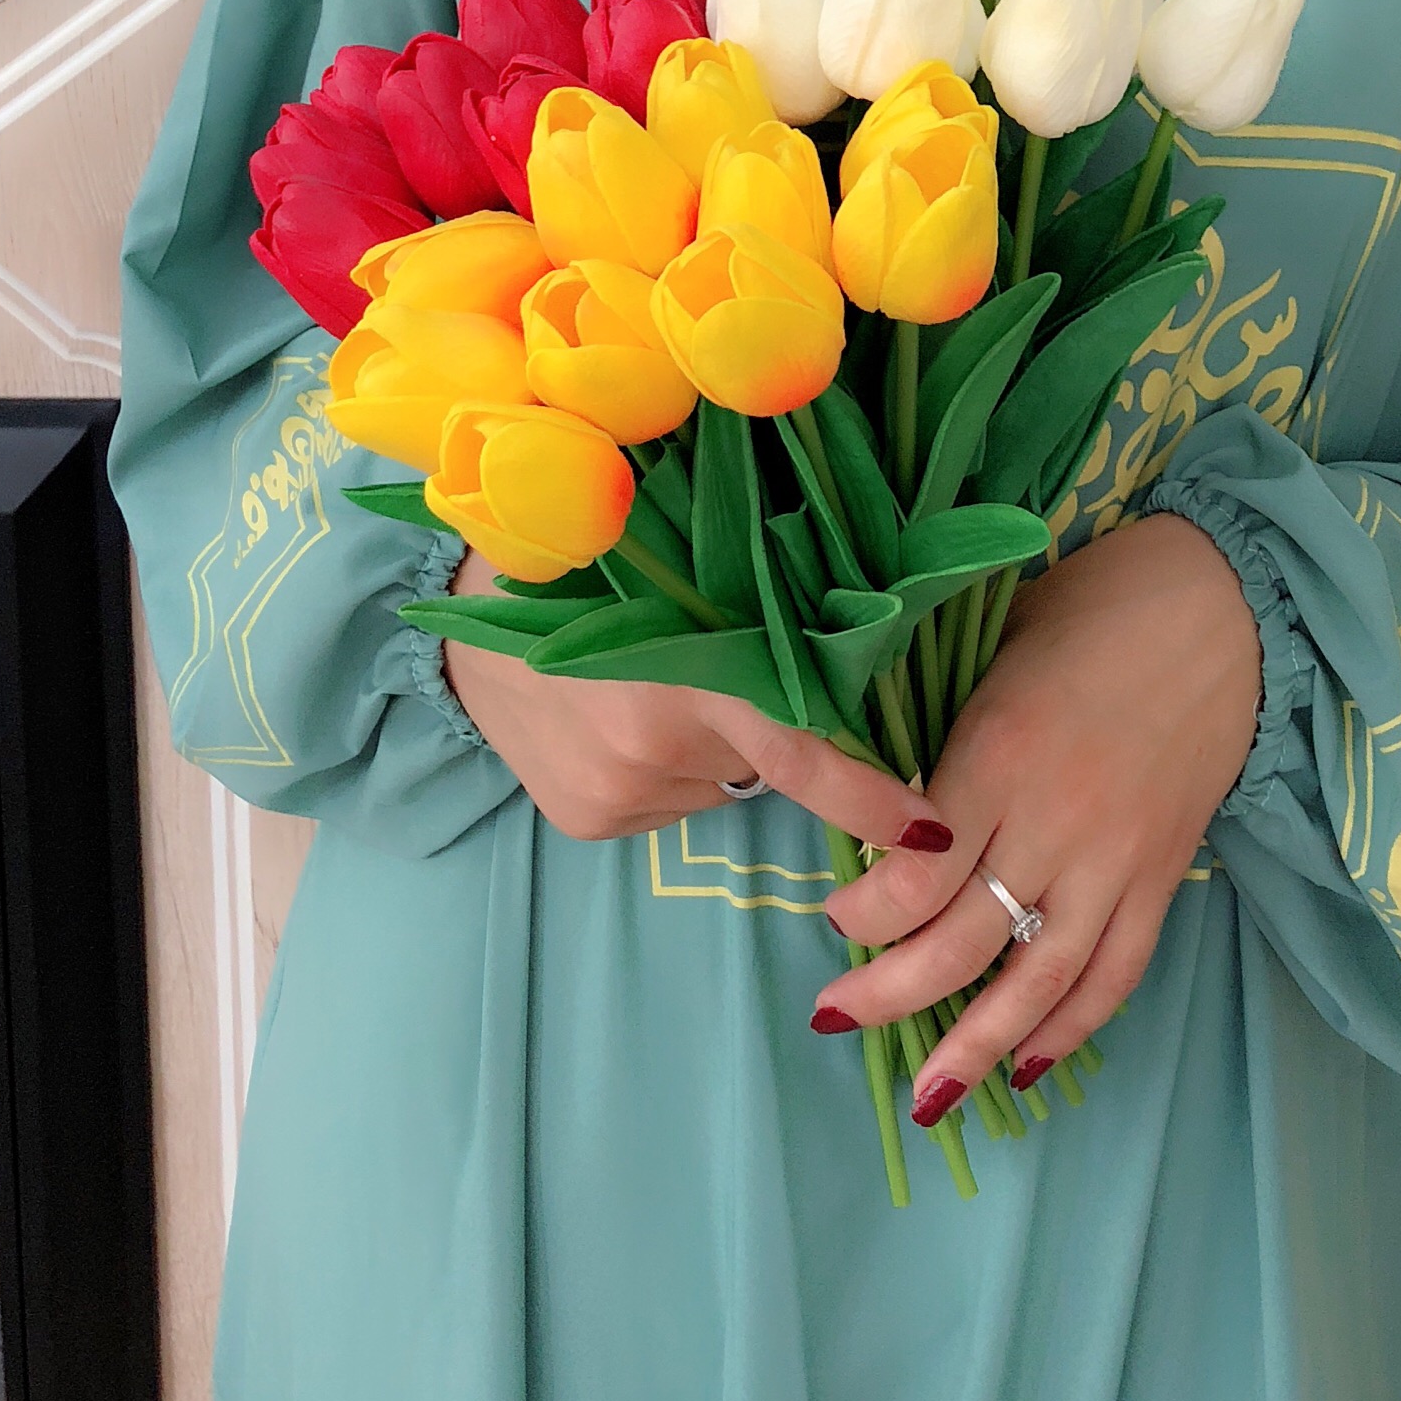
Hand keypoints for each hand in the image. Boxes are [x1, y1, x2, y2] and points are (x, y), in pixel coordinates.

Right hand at [440, 552, 954, 859]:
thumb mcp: (684, 571)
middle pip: (762, 761)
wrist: (470, 604)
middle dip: (763, 723)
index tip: (930, 837)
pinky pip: (667, 802)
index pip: (804, 753)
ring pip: (716, 783)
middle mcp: (655, 747)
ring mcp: (618, 791)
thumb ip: (761, 619)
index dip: (871, 798)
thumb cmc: (594, 563)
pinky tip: (618, 718)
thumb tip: (857, 661)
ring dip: (710, 745)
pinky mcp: (589, 820)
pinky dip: (666, 768)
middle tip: (713, 660)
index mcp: (689, 672)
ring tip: (649, 682)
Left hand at [814, 514, 1259, 1117]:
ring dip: (978, 1044)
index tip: (834, 921)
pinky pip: (1117, 970)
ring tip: (929, 1095)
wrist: (1220, 608)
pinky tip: (1030, 1061)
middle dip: (890, 994)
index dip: (867, 915)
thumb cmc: (1090, 609)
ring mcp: (1116, 858)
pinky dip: (1073, 1024)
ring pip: (1039, 978)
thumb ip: (943, 727)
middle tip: (835, 1017)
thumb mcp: (993, 646)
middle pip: (962, 941)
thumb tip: (879, 792)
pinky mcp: (1163, 874)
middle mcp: (1055, 821)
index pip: (917, 872)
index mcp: (999, 754)